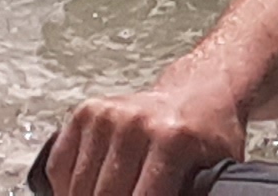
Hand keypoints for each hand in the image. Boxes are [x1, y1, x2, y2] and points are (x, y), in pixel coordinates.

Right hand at [35, 68, 247, 195]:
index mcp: (173, 139)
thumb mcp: (218, 170)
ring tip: (111, 194)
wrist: (197, 91)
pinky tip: (86, 190)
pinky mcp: (86, 113)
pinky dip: (66, 187)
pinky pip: (59, 167)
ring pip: (77, 187)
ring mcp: (108, 115)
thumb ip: (198, 193)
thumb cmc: (205, 135)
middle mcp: (136, 123)